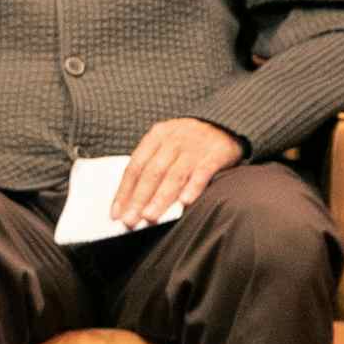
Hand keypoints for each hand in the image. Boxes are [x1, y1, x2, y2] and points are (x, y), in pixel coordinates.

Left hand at [113, 118, 241, 229]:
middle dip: (139, 198)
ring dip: (161, 197)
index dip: (124, 191)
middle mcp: (174, 139)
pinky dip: (194, 186)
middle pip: (153, 171)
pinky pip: (203, 171)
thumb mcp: (167, 144)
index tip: (116, 214)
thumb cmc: (189, 142)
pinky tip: (185, 202)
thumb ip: (151, 167)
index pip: (135, 166)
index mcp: (157, 135)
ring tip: (150, 217)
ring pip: (175, 174)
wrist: (226, 123)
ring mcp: (196, 145)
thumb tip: (130, 202)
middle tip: (130, 220)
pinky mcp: (217, 152)